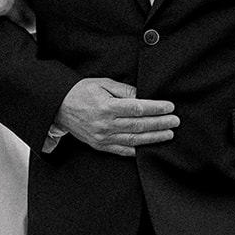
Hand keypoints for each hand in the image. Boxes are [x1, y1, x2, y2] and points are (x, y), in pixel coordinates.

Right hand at [56, 77, 178, 157]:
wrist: (59, 107)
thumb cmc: (82, 92)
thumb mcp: (103, 84)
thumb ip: (124, 90)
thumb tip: (143, 96)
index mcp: (106, 107)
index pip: (137, 109)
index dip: (155, 109)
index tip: (170, 107)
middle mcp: (105, 124)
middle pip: (138, 125)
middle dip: (160, 124)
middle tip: (175, 121)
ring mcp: (102, 137)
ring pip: (133, 140)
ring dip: (153, 138)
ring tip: (168, 134)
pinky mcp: (100, 145)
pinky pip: (122, 150)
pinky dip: (137, 150)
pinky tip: (149, 147)